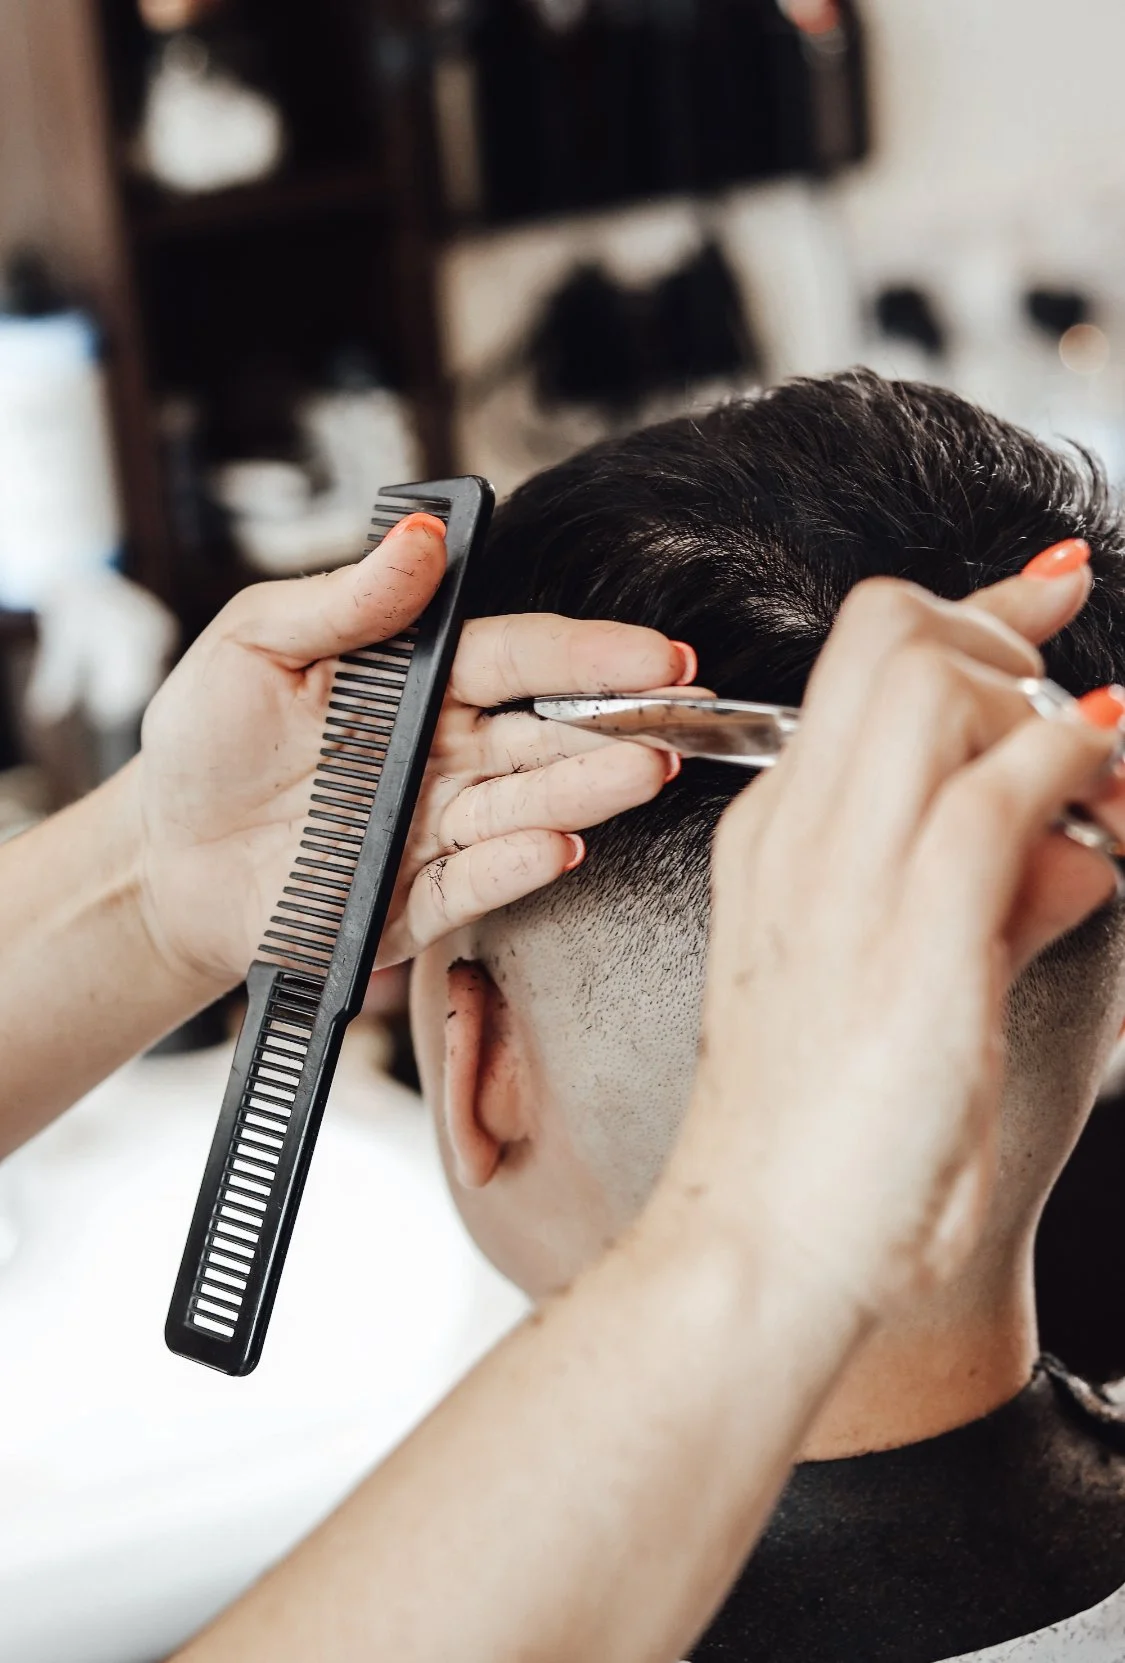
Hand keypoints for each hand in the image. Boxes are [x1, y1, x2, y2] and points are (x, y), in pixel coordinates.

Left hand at [136, 515, 689, 989]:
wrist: (163, 856)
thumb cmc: (205, 743)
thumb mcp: (254, 644)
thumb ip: (344, 599)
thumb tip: (419, 539)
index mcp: (416, 682)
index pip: (517, 657)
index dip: (588, 652)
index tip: (654, 653)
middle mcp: (442, 753)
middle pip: (544, 732)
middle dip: (617, 722)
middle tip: (681, 712)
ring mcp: (434, 826)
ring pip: (527, 803)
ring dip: (587, 790)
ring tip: (640, 772)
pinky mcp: (413, 897)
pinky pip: (474, 880)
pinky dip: (516, 865)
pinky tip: (556, 844)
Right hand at [667, 556, 1124, 1319]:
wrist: (761, 1246)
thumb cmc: (825, 1132)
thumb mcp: (902, 983)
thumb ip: (989, 891)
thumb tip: (1084, 836)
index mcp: (778, 837)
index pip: (866, 659)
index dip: (977, 604)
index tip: (1050, 586)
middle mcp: (798, 834)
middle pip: (892, 632)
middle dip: (1008, 637)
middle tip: (1071, 712)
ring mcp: (841, 878)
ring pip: (935, 683)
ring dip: (1040, 708)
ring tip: (1092, 787)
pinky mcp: (908, 939)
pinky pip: (995, 796)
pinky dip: (1068, 775)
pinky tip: (1104, 814)